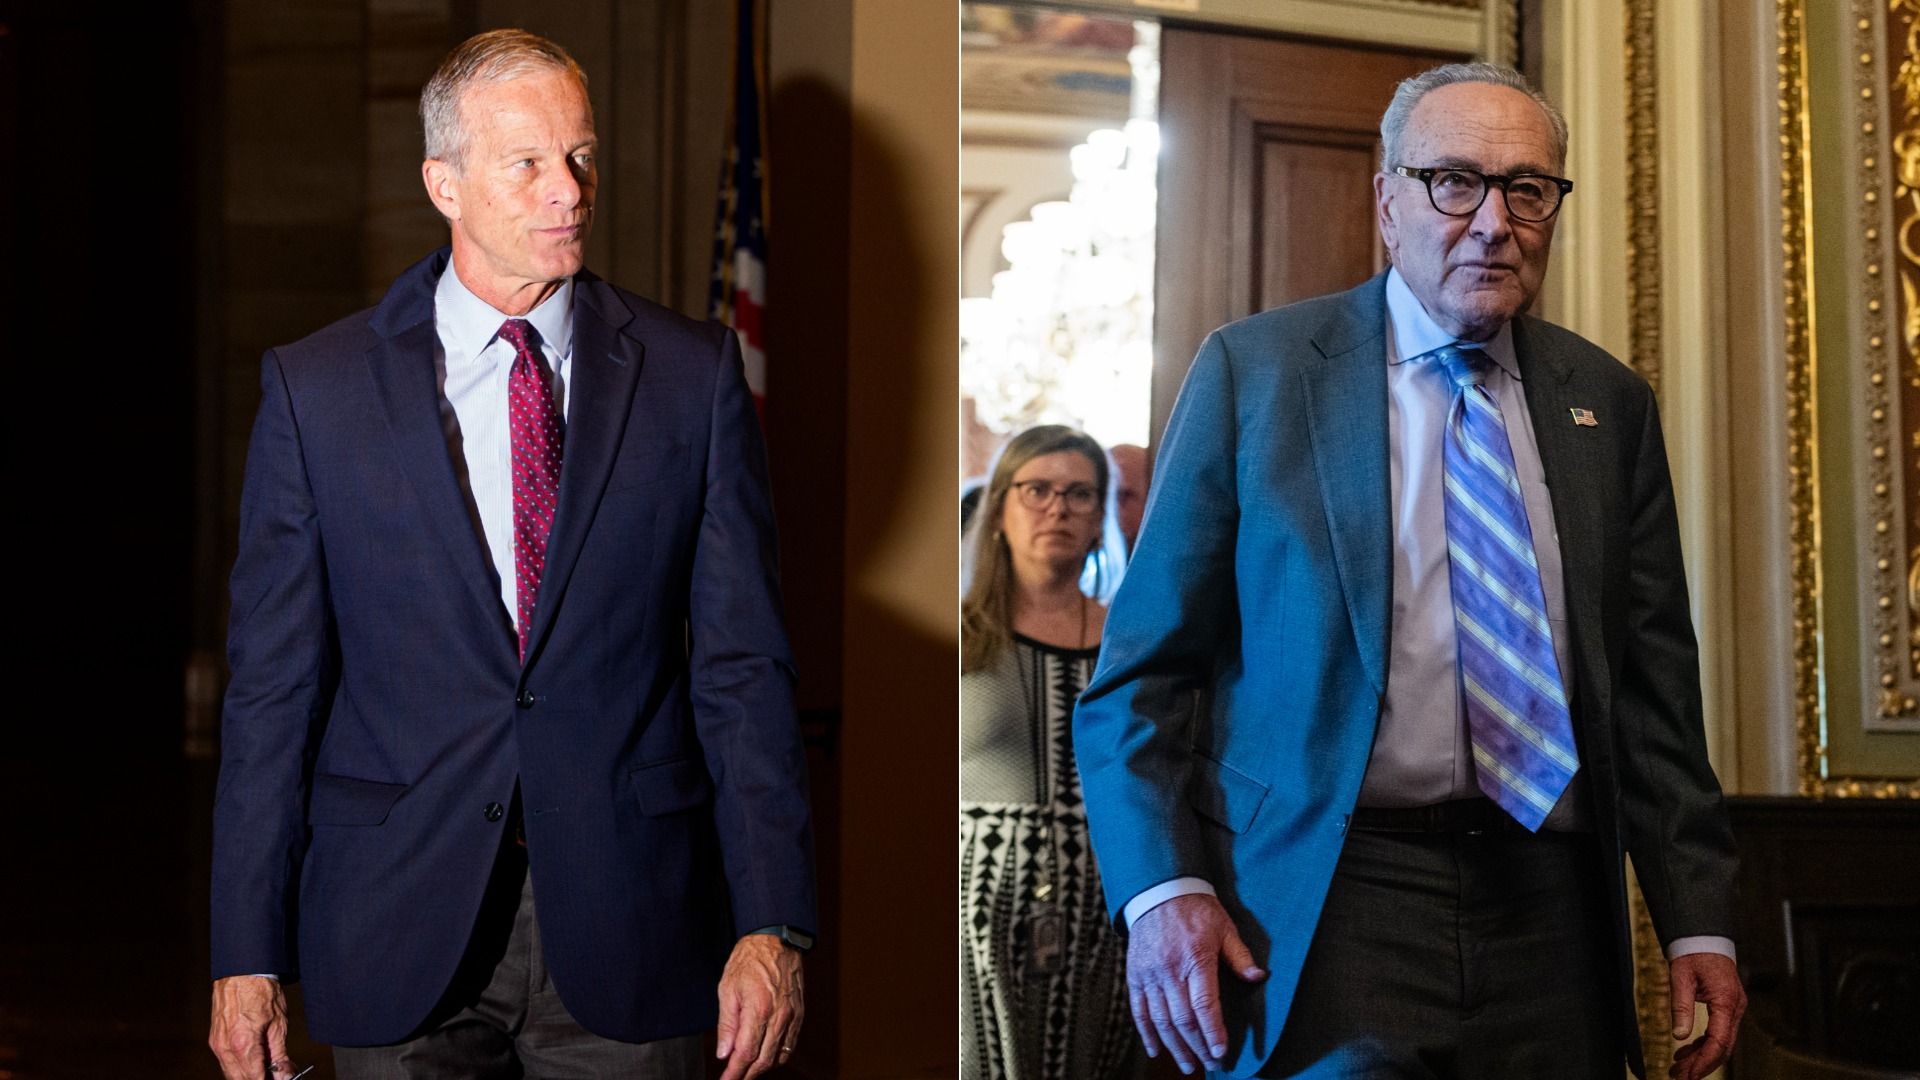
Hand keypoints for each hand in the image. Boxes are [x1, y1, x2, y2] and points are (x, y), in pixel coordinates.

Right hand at [208, 975, 290, 1079]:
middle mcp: (225, 1047)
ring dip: (247, 1075)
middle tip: (274, 1076)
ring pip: (230, 1073)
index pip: (254, 1079)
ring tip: (266, 1069)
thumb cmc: (261, 992)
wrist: (242, 971)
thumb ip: (279, 1055)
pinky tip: (253, 1062)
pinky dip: (238, 1067)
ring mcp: (217, 1044)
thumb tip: (284, 1075)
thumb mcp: (279, 1024)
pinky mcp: (214, 1040)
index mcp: (243, 1044)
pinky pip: (225, 1062)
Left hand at [716, 933, 803, 1079]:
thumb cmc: (749, 960)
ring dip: (762, 1067)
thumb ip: (727, 1024)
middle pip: (764, 1060)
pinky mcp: (799, 1014)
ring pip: (779, 1055)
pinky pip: (790, 1044)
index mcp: (759, 1010)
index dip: (734, 1072)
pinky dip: (777, 1056)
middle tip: (733, 1079)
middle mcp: (779, 1016)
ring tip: (747, 1070)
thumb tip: (724, 1052)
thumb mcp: (728, 989)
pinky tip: (766, 1055)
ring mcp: (792, 1016)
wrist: (776, 940)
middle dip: (747, 1075)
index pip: (746, 1053)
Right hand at [1126, 893, 1266, 1074]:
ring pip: (1161, 1020)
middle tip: (1211, 1065)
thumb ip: (1240, 956)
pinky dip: (1147, 1033)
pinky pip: (1139, 1011)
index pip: (1204, 1004)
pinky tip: (1157, 1050)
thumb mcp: (1225, 928)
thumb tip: (1259, 978)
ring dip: (1175, 1047)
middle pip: (1183, 1019)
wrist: (1158, 892)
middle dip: (1198, 1047)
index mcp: (1195, 958)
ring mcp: (1149, 974)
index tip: (1221, 1052)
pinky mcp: (1135, 976)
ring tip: (1189, 1065)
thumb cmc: (1196, 910)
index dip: (1213, 1032)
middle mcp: (1169, 970)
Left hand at [1667, 952, 1745, 1079]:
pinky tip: (1685, 1052)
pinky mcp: (1726, 1007)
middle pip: (1722, 1047)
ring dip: (1701, 1057)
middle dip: (1702, 1065)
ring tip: (1678, 1069)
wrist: (1704, 936)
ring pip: (1721, 1042)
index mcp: (1726, 1001)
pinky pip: (1717, 1032)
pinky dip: (1702, 1044)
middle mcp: (1735, 1007)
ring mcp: (1733, 1008)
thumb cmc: (1694, 952)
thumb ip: (1681, 1006)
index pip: (1719, 1041)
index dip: (1704, 1061)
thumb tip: (1680, 1035)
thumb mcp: (1681, 977)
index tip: (1689, 1074)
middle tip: (1680, 1077)